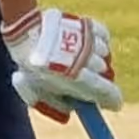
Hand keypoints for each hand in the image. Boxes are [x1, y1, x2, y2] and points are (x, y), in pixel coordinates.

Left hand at [2, 6, 123, 120]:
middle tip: (88, 80)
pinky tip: (87, 42)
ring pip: (105, 55)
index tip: (114, 105)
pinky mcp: (89, 25)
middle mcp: (88, 61)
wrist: (24, 31)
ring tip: (79, 57)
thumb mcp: (37, 93)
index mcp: (77, 79)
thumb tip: (72, 114)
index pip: (109, 94)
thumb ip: (57, 105)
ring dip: (96, 59)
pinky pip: (104, 36)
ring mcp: (90, 42)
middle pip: (107, 75)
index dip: (113, 101)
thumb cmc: (29, 65)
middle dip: (100, 80)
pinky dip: (99, 40)